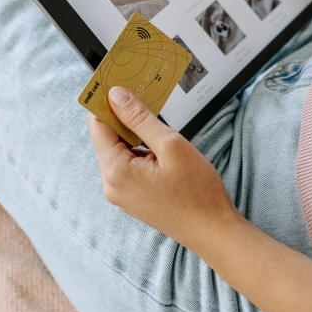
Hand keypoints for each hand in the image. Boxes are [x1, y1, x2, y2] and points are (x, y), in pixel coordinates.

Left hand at [87, 86, 240, 249]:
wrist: (213, 231)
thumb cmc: (198, 193)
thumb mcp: (171, 145)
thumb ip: (140, 118)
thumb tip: (116, 95)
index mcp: (116, 171)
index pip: (98, 124)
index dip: (107, 100)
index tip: (119, 80)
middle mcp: (111, 184)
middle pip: (106, 136)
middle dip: (122, 114)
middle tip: (143, 93)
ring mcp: (120, 193)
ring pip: (118, 149)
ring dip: (133, 132)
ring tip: (157, 120)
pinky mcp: (132, 197)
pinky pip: (127, 164)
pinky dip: (139, 149)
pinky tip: (159, 145)